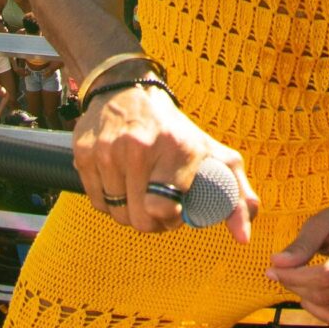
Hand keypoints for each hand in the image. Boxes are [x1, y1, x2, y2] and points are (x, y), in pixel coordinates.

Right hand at [74, 83, 258, 243]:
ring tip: (140, 190)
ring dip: (129, 211)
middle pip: (139, 219)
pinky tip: (120, 181)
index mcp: (177, 149)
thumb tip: (244, 238)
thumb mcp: (214, 155)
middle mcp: (140, 148)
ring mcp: (108, 150)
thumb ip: (237, 195)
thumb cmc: (176, 130)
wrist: (129, 89)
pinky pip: (96, 202)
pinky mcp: (84, 153)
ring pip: (116, 213)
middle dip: (150, 221)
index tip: (175, 209)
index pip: (165, 209)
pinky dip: (109, 200)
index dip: (170, 219)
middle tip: (157, 206)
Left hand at [265, 197, 328, 327]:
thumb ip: (301, 245)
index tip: (274, 270)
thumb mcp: (323, 223)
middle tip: (283, 277)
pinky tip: (325, 304)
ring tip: (304, 292)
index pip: (324, 276)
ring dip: (315, 309)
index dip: (293, 278)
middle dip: (297, 289)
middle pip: (328, 296)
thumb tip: (276, 264)